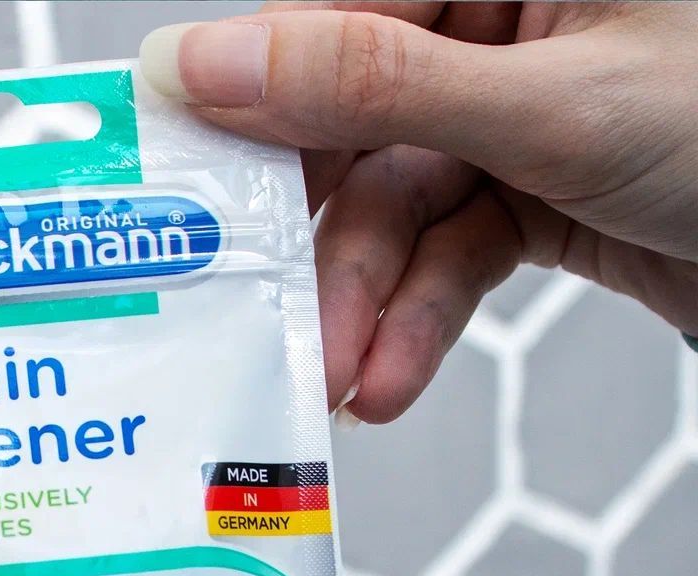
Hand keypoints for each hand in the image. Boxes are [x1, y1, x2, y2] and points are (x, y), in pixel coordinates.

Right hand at [139, 2, 697, 423]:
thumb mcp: (546, 106)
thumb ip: (369, 84)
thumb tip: (208, 59)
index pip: (336, 13)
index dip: (253, 95)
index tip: (184, 174)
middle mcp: (500, 20)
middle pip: (355, 127)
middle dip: (325, 244)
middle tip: (280, 321)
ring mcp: (512, 109)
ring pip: (398, 208)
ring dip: (369, 307)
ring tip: (350, 384)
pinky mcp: (528, 189)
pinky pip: (448, 251)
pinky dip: (420, 317)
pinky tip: (393, 377)